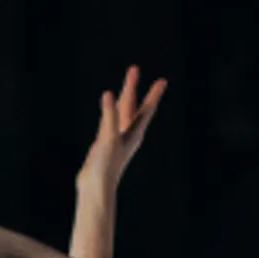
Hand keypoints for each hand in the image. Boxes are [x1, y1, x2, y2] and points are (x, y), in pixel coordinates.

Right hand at [76, 67, 164, 197]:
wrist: (96, 187)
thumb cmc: (106, 165)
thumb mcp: (108, 137)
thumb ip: (110, 115)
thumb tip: (108, 95)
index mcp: (134, 133)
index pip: (146, 109)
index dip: (154, 94)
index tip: (162, 81)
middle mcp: (129, 135)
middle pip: (133, 106)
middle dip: (133, 88)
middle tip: (133, 69)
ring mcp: (117, 139)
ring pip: (122, 113)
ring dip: (123, 99)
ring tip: (126, 85)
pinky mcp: (105, 144)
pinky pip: (110, 121)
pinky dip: (110, 112)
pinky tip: (108, 108)